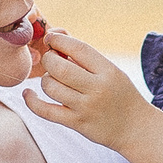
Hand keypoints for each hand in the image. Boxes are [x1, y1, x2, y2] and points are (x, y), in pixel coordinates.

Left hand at [20, 32, 152, 151]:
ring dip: (46, 80)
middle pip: (59, 67)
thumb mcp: (110, 70)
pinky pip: (45, 111)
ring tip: (53, 81)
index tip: (51, 38)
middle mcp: (97, 88)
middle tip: (51, 61)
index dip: (59, 40)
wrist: (135, 128)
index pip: (78, 48)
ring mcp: (86, 107)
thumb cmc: (119, 93)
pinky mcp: (77, 123)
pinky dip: (32, 101)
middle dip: (49, 59)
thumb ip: (83, 54)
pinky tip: (28, 94)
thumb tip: (55, 34)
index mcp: (108, 70)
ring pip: (50, 87)